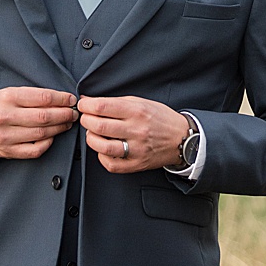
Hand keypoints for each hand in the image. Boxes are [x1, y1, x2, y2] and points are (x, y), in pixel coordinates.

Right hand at [0, 87, 78, 159]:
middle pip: (45, 117)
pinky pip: (34, 150)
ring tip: (67, 123)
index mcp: (8, 98)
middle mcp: (6, 117)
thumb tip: (61, 98)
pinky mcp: (7, 151)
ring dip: (60, 128)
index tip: (72, 99)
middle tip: (74, 113)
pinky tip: (52, 137)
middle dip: (65, 114)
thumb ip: (32, 95)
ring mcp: (6, 136)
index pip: (43, 98)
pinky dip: (47, 144)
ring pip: (42, 133)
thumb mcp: (9, 93)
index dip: (62, 99)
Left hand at [77, 95, 191, 172]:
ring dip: (91, 138)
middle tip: (86, 118)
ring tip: (93, 133)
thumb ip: (117, 102)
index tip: (83, 105)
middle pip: (99, 125)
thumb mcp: (143, 103)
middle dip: (86, 120)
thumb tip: (90, 101)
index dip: (87, 105)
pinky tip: (104, 148)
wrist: (181, 139)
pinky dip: (101, 155)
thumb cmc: (161, 119)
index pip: (103, 107)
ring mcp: (136, 149)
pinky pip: (110, 163)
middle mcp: (137, 130)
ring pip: (102, 146)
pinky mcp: (136, 164)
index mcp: (138, 111)